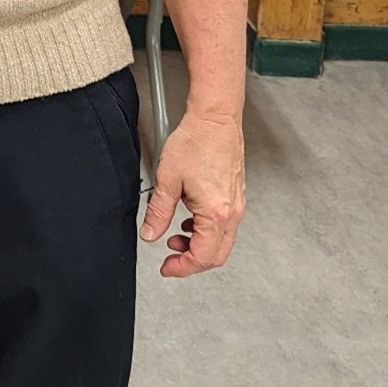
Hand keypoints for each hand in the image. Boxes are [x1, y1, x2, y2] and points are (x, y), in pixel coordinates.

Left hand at [140, 111, 245, 277]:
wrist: (215, 119)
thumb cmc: (196, 141)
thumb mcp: (167, 179)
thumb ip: (158, 211)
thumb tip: (150, 233)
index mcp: (216, 214)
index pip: (202, 256)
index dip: (182, 267)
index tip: (167, 267)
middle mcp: (232, 213)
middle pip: (217, 255)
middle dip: (191, 260)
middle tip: (170, 256)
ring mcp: (237, 204)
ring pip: (222, 242)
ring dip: (199, 245)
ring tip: (176, 236)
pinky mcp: (236, 195)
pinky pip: (225, 225)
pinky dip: (207, 231)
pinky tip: (189, 220)